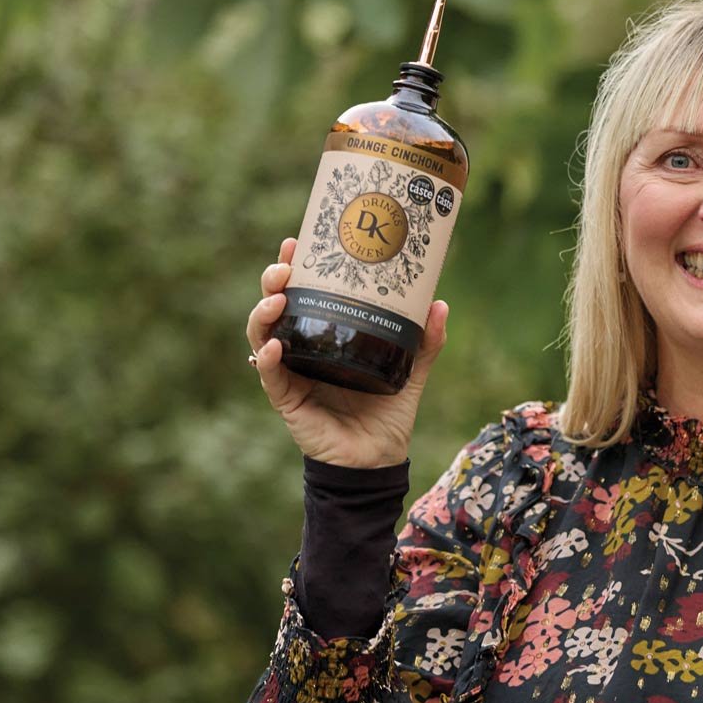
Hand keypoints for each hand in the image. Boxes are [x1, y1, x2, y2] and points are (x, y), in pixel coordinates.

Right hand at [245, 236, 448, 468]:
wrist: (377, 460)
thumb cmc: (387, 413)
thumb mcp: (411, 371)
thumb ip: (425, 341)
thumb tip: (439, 303)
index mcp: (326, 335)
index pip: (303, 293)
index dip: (294, 267)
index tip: (297, 241)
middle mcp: (303, 349)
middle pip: (275, 306)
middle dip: (273, 281)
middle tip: (284, 266)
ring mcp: (291, 373)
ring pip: (263, 335)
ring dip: (264, 313)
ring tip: (276, 298)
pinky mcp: (287, 400)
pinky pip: (271, 376)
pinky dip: (270, 358)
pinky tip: (277, 345)